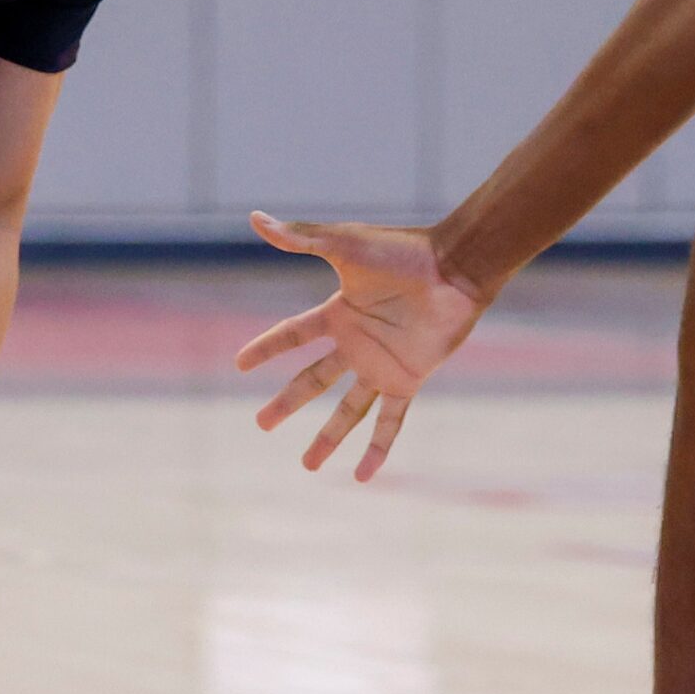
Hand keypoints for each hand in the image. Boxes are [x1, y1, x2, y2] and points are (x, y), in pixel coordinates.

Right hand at [234, 213, 490, 481]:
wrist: (455, 268)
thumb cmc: (404, 251)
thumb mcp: (345, 244)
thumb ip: (300, 238)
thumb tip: (254, 217)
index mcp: (339, 312)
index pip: (292, 335)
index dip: (266, 348)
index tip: (239, 364)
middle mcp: (357, 343)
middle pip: (312, 380)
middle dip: (287, 403)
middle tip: (261, 424)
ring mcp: (381, 365)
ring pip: (347, 410)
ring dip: (327, 437)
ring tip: (307, 466)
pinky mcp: (407, 379)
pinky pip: (390, 421)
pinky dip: (377, 448)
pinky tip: (362, 476)